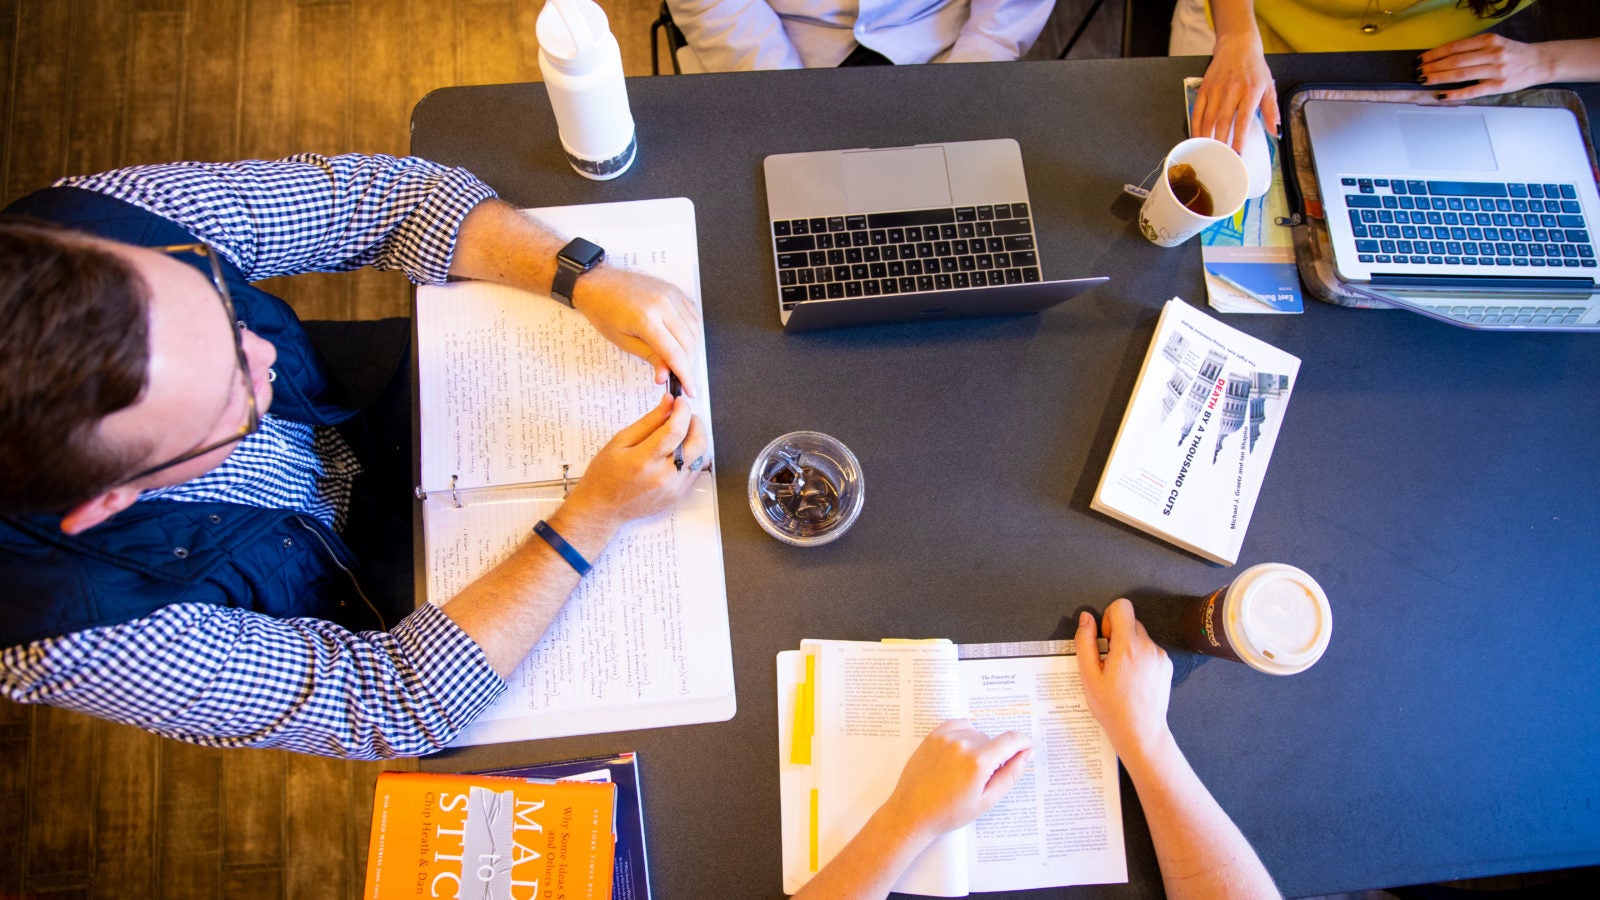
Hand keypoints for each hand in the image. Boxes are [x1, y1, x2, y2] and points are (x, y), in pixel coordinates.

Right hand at [560, 394, 708, 530]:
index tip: (679, 402)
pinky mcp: (678, 496)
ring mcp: (673, 489)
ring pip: (700, 456)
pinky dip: (693, 456)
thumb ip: (648, 422)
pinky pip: (696, 471)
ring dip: (696, 438)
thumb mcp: (620, 442)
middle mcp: (663, 476)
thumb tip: (668, 403)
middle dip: (695, 422)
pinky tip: (679, 451)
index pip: (675, 429)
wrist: (602, 509)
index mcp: (644, 460)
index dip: (682, 410)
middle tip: (684, 415)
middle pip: (697, 443)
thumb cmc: (605, 476)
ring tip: (680, 433)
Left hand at [573, 266, 703, 396]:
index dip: (685, 375)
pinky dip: (693, 333)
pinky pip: (693, 316)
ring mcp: (671, 295)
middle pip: (689, 343)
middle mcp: (663, 304)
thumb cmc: (604, 310)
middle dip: (689, 365)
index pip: (675, 354)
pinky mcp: (675, 291)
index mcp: (647, 318)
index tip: (690, 390)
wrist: (598, 283)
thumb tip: (665, 375)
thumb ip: (649, 357)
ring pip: (695, 330)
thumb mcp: (623, 341)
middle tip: (683, 379)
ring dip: (693, 351)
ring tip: (682, 363)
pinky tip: (685, 343)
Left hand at [878, 719, 1030, 843]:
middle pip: (992, 740)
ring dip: (978, 746)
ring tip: (965, 771)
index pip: (1011, 740)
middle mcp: (963, 744)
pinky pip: (959, 725)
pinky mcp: (933, 736)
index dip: (1023, 742)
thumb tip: (1026, 754)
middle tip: (981, 779)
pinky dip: (964, 735)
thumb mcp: (986, 800)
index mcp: (978, 762)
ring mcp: (946, 737)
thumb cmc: (949, 812)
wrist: (912, 812)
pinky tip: (959, 753)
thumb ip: (1010, 775)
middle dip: (994, 755)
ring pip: (976, 733)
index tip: (1027, 747)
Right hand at [1074, 599, 1174, 761]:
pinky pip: (1150, 651)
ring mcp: (1160, 657)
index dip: (1108, 618)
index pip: (1122, 606)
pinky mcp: (1167, 666)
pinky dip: (1140, 659)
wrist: (1140, 732)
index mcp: (1128, 645)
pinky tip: (1133, 681)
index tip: (1105, 639)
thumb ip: (1085, 642)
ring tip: (1121, 676)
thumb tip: (1086, 619)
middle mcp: (1148, 647)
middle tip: (1108, 662)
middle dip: (1117, 636)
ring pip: (1140, 638)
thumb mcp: (1088, 676)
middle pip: (1131, 622)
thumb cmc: (1113, 708)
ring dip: (1128, 648)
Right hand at [1192, 33, 1279, 152]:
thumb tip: (1275, 130)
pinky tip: (1197, 137)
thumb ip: (1271, 111)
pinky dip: (1196, 126)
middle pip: (1223, 122)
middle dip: (1221, 143)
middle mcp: (1231, 90)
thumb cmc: (1254, 67)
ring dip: (1207, 138)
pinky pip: (1197, 111)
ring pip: (1208, 119)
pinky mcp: (1204, 88)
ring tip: (1208, 152)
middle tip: (1221, 158)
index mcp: (1250, 91)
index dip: (1239, 139)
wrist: (1238, 46)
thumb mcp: (1268, 86)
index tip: (1237, 154)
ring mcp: (1216, 89)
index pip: (1243, 121)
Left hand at [1417, 34, 1551, 100]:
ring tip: (1424, 80)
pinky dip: (1454, 93)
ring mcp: (1495, 70)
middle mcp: (1492, 53)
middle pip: (1455, 60)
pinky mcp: (1498, 86)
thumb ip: (1473, 48)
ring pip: (1460, 74)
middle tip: (1417, 71)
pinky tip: (1441, 95)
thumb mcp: (1494, 43)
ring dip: (1439, 78)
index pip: (1455, 47)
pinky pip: (1472, 91)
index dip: (1435, 53)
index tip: (1421, 59)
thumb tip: (1444, 56)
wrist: (1539, 62)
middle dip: (1432, 66)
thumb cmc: (1513, 53)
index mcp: (1489, 40)